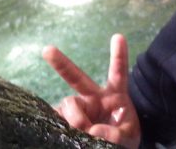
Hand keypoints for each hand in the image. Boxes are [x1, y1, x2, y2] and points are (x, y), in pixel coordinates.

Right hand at [43, 34, 140, 148]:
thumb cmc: (122, 139)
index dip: (119, 56)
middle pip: (76, 78)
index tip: (118, 36)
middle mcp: (92, 98)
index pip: (118, 73)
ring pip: (69, 106)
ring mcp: (77, 108)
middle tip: (47, 50)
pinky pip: (56, 119)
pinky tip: (55, 128)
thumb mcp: (128, 137)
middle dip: (61, 63)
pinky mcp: (64, 120)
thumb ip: (117, 134)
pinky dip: (56, 124)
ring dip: (76, 120)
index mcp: (114, 95)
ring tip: (83, 133)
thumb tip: (92, 129)